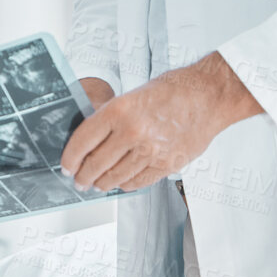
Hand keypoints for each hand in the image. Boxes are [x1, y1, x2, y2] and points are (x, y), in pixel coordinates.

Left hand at [59, 52, 262, 192]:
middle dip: (84, 176)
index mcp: (119, 111)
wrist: (209, 96)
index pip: (82, 141)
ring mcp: (151, 151)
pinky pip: (138, 181)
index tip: (67, 166)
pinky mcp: (167, 164)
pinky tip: (120, 183)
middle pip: (96, 163)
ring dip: (103, 183)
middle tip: (79, 180)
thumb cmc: (173, 91)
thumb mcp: (132, 96)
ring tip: (97, 184)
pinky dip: (126, 185)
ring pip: (116, 176)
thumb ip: (112, 118)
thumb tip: (92, 141)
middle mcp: (132, 132)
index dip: (70, 158)